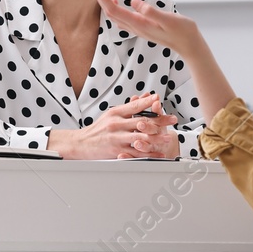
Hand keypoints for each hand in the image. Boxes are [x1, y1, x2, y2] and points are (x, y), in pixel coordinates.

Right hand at [48, 92, 177, 158]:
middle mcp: (116, 124)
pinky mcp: (116, 151)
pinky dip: (148, 154)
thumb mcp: (110, 115)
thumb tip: (143, 98)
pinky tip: (157, 153)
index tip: (158, 99)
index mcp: (115, 113)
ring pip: (140, 137)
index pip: (134, 105)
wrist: (80, 144)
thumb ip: (127, 108)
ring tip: (167, 137)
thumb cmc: (97, 130)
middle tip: (172, 119)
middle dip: (159, 120)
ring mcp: (116, 138)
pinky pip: (135, 153)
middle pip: (141, 121)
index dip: (148, 102)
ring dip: (156, 137)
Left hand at [88, 0, 198, 53]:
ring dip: (105, 3)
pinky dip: (115, 9)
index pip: (113, 9)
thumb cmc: (182, 31)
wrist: (189, 45)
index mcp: (140, 23)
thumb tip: (135, 3)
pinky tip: (117, 3)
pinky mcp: (143, 28)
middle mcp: (136, 27)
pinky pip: (122, 19)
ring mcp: (138, 29)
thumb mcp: (169, 19)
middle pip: (110, 12)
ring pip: (115, 16)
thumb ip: (152, 12)